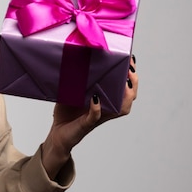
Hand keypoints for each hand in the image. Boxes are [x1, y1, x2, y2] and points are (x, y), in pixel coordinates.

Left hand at [42, 55, 137, 178]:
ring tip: (124, 82)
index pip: (125, 89)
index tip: (131, 61)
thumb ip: (77, 80)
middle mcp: (105, 109)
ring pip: (120, 109)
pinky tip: (96, 98)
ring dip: (124, 95)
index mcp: (105, 101)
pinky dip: (96, 108)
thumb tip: (76, 58)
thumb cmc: (66, 113)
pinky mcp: (85, 124)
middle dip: (133, 83)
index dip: (132, 77)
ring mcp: (97, 117)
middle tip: (130, 70)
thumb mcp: (72, 92)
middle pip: (129, 98)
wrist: (57, 133)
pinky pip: (94, 117)